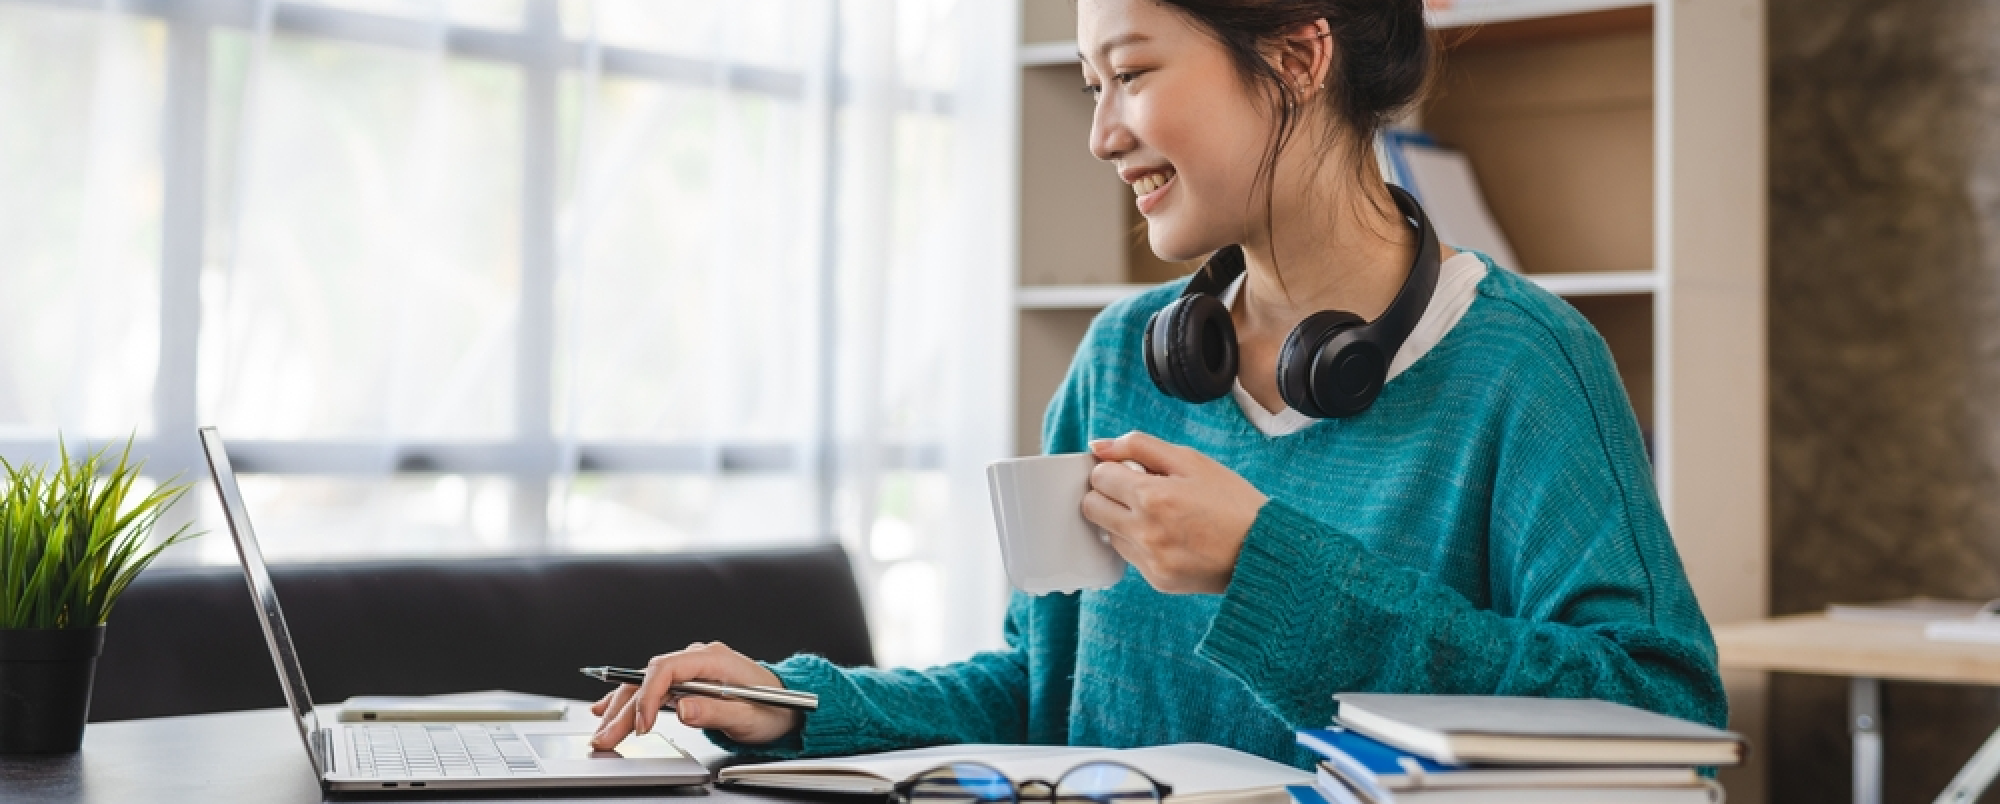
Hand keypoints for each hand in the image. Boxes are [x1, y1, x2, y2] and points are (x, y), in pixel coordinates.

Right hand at [588, 641, 800, 749]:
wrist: (791, 706)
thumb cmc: (775, 709)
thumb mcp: (750, 715)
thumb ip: (716, 711)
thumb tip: (684, 707)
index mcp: (713, 658)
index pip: (666, 668)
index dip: (649, 695)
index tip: (643, 725)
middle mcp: (698, 658)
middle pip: (649, 678)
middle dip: (625, 708)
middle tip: (606, 736)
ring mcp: (692, 669)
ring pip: (646, 684)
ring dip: (622, 708)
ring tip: (602, 731)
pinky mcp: (688, 683)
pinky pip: (653, 688)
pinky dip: (630, 701)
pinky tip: (608, 709)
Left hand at [1082, 431, 1267, 594]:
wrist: (1264, 550)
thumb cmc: (1231, 500)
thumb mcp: (1191, 461)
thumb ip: (1139, 447)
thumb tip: (1097, 446)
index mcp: (1152, 496)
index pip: (1098, 476)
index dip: (1112, 469)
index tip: (1129, 471)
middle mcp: (1145, 531)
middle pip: (1091, 507)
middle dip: (1107, 494)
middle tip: (1136, 491)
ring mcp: (1150, 560)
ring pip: (1108, 532)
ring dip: (1123, 520)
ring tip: (1160, 515)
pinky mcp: (1157, 580)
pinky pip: (1129, 556)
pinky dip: (1140, 543)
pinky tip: (1169, 536)